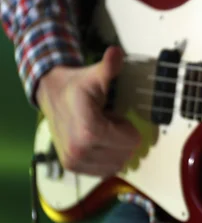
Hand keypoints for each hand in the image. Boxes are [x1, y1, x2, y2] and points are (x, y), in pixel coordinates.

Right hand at [36, 46, 139, 176]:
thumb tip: (116, 52)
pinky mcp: (72, 167)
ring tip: (102, 131)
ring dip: (115, 148)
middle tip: (108, 122)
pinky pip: (104, 170)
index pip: (129, 141)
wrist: (51, 95)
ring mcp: (74, 161)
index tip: (114, 115)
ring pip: (116, 164)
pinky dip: (107, 158)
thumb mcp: (95, 76)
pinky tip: (97, 141)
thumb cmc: (77, 86)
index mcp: (89, 132)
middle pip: (125, 154)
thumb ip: (109, 67)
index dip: (128, 127)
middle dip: (122, 138)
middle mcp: (79, 151)